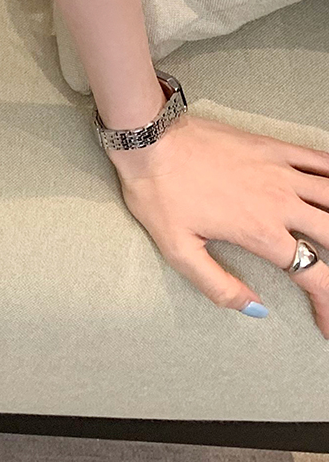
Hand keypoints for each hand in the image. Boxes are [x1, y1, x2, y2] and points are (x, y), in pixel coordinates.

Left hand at [109, 113, 328, 335]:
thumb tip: (253, 308)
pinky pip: (318, 159)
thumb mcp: (178, 250)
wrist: (151, 139)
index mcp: (260, 232)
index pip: (313, 274)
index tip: (328, 322)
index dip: (328, 302)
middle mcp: (280, 202)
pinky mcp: (273, 148)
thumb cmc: (160, 191)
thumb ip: (218, 285)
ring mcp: (279, 172)